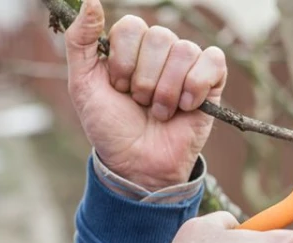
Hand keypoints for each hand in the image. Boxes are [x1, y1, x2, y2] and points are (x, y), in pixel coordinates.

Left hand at [65, 0, 226, 189]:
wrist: (138, 165)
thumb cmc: (111, 128)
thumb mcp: (82, 85)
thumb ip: (80, 41)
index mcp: (130, 48)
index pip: (132, 26)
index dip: (124, 60)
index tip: (118, 88)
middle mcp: (160, 53)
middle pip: (159, 37)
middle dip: (146, 79)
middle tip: (141, 104)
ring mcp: (186, 67)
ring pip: (184, 51)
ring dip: (168, 90)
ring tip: (161, 112)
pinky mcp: (211, 83)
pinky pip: (212, 62)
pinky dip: (197, 86)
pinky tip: (186, 107)